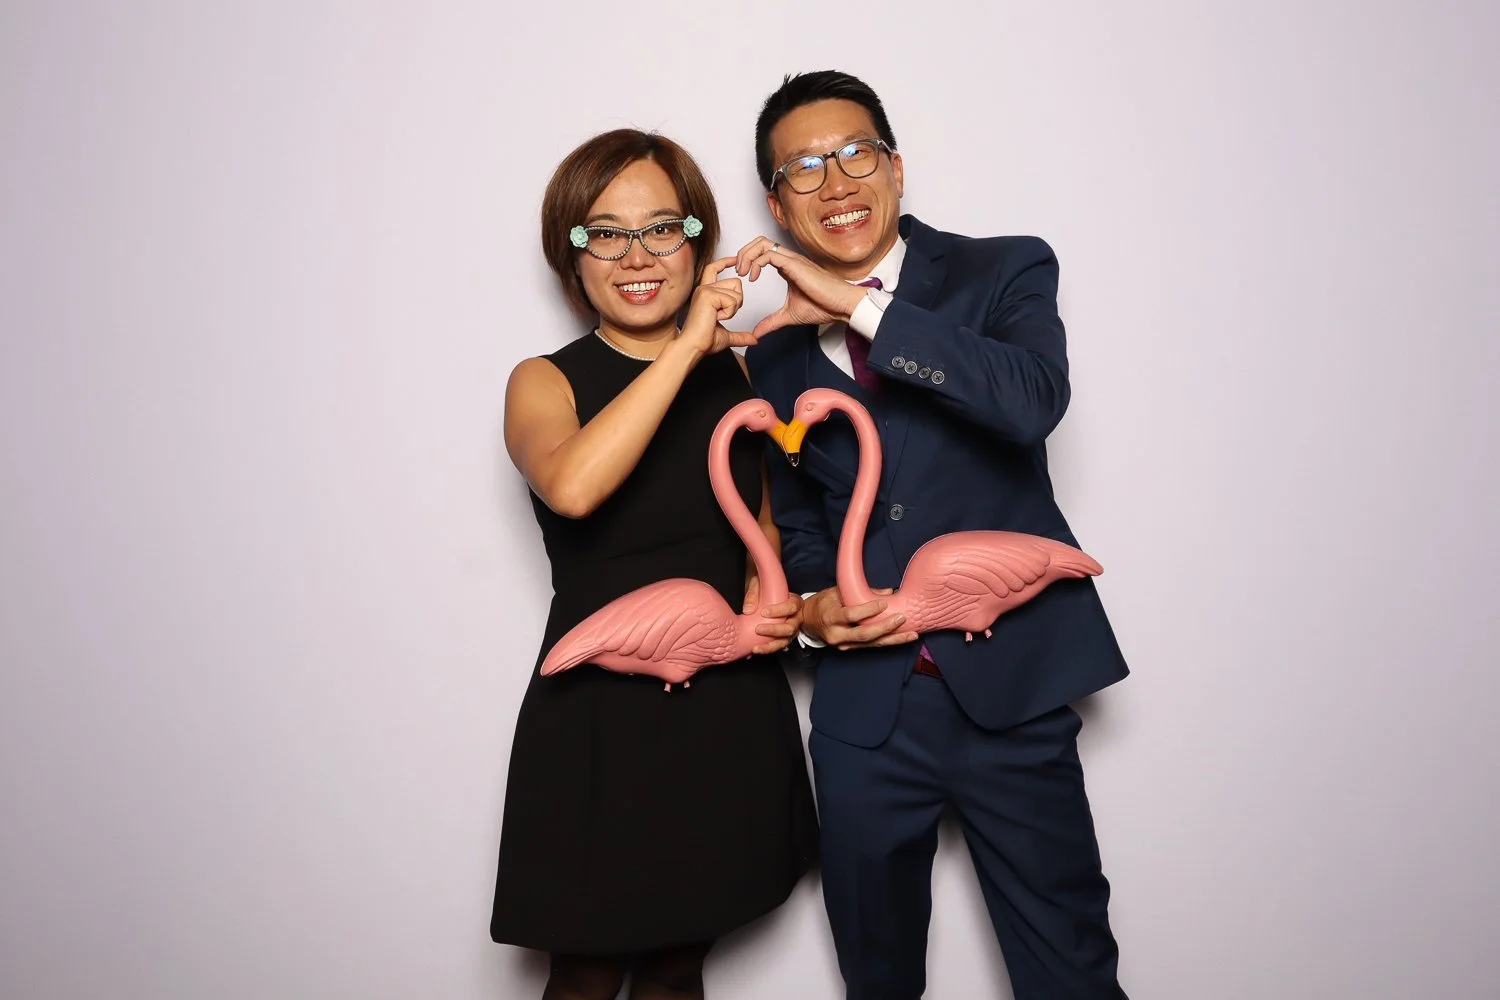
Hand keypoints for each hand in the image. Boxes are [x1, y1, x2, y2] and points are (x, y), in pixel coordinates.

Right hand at [676, 257, 758, 356]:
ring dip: (733, 309)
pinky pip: (732, 300)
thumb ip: (740, 335)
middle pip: (736, 282)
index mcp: (706, 293)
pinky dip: (729, 312)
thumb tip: (753, 340)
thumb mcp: (726, 336)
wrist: (693, 347)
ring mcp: (705, 290)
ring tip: (717, 317)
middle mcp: (704, 288)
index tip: (736, 260)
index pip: (715, 268)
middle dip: (737, 302)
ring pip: (737, 291)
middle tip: (722, 315)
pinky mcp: (708, 294)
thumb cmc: (703, 341)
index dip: (726, 262)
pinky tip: (716, 317)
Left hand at [733, 236, 867, 337]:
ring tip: (743, 272)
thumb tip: (757, 333)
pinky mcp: (794, 264)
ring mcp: (792, 259)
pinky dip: (756, 262)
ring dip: (747, 255)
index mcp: (788, 267)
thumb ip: (771, 322)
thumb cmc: (824, 306)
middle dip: (743, 253)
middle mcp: (789, 259)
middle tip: (738, 272)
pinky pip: (769, 254)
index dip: (748, 259)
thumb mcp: (789, 316)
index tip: (742, 276)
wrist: (842, 305)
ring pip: (762, 243)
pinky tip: (754, 277)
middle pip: (759, 241)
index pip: (763, 252)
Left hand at [743, 575, 803, 654]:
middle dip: (774, 630)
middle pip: (790, 628)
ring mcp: (790, 630)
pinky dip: (765, 650)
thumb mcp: (761, 584)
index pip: (792, 607)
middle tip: (758, 629)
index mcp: (795, 603)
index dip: (779, 611)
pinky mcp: (783, 637)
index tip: (764, 612)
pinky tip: (753, 651)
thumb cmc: (768, 588)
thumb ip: (754, 594)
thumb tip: (748, 610)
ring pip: (785, 641)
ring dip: (770, 646)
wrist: (771, 594)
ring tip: (755, 648)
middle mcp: (796, 618)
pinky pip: (776, 646)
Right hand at [803, 586, 919, 650]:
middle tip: (901, 619)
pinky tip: (902, 638)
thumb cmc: (823, 604)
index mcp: (830, 617)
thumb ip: (859, 591)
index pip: (851, 615)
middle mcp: (837, 635)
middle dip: (885, 627)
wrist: (808, 621)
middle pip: (864, 634)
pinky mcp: (850, 649)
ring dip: (893, 640)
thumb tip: (888, 592)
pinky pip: (871, 646)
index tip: (884, 603)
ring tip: (911, 635)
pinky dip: (887, 642)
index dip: (868, 610)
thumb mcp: (836, 592)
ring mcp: (843, 645)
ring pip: (871, 644)